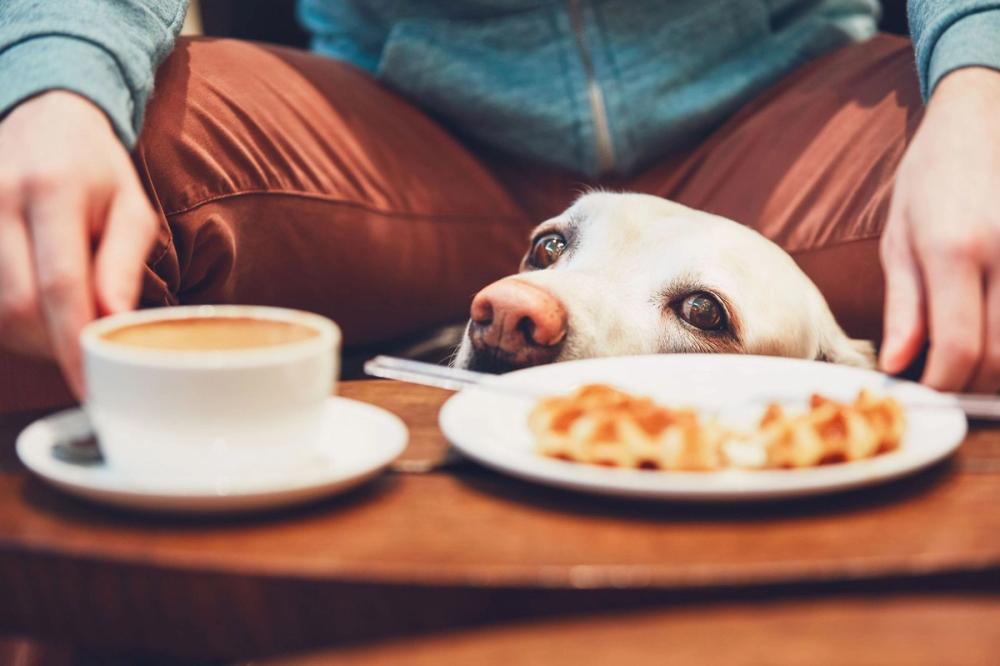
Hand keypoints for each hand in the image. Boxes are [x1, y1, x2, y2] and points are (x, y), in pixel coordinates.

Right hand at [0, 91, 158, 396]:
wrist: (42, 115)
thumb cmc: (96, 169)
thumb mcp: (131, 207)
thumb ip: (123, 263)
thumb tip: (114, 322)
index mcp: (53, 190)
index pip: (60, 285)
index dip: (73, 344)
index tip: (90, 386)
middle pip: (15, 305)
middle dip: (51, 345)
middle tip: (83, 355)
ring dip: (28, 337)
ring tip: (62, 327)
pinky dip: (6, 320)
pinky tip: (34, 312)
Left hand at [880, 67, 999, 391]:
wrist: (982, 119)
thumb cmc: (931, 178)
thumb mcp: (899, 240)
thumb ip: (904, 307)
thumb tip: (898, 364)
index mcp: (955, 250)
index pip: (958, 346)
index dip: (943, 383)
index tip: (925, 391)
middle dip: (972, 383)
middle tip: (946, 384)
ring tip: (969, 362)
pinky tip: (993, 331)